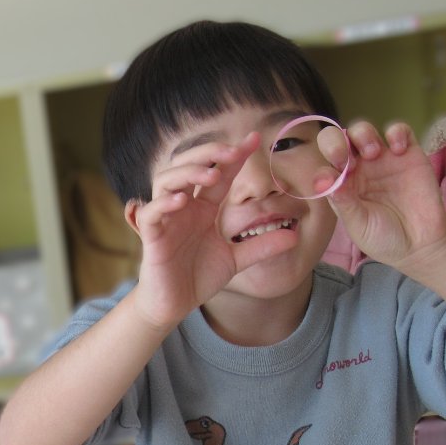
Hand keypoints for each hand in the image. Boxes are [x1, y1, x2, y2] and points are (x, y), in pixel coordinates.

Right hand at [128, 131, 294, 327]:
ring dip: (187, 173)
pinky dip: (164, 203)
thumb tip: (294, 237)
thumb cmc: (197, 277)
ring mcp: (166, 219)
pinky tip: (182, 200)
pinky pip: (151, 213)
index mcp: (203, 208)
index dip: (234, 156)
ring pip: (165, 181)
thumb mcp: (237, 260)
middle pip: (188, 166)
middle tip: (232, 151)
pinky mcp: (151, 237)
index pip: (219, 173)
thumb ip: (261, 247)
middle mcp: (183, 207)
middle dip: (209, 154)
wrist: (174, 305)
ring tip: (210, 175)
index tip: (255, 139)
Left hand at [325, 120, 445, 268]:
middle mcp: (358, 169)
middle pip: (337, 140)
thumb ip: (343, 203)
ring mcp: (382, 159)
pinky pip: (399, 130)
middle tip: (345, 159)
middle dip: (334, 142)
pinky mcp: (408, 153)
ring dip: (362, 134)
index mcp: (341, 186)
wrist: (421, 243)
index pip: (324, 167)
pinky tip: (399, 149)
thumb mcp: (359, 225)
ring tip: (372, 153)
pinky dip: (396, 132)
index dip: (324, 169)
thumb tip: (325, 180)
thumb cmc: (384, 237)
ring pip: (363, 130)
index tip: (332, 181)